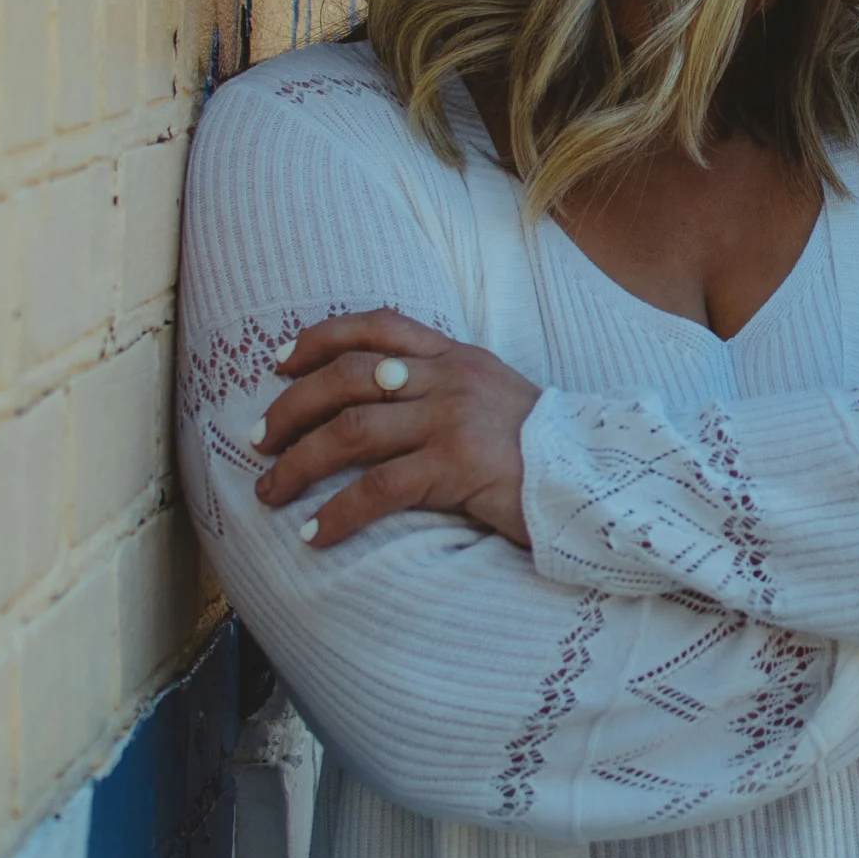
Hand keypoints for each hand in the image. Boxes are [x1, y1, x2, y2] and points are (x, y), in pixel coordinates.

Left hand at [253, 308, 540, 548]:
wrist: (599, 481)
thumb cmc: (543, 452)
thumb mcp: (496, 399)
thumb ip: (445, 390)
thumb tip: (380, 400)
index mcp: (458, 357)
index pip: (378, 325)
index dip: (321, 338)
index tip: (280, 363)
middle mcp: (451, 379)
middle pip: (348, 378)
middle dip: (291, 408)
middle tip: (258, 440)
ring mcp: (454, 420)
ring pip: (351, 432)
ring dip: (298, 463)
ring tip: (269, 491)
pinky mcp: (458, 466)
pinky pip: (379, 488)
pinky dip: (337, 512)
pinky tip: (314, 532)